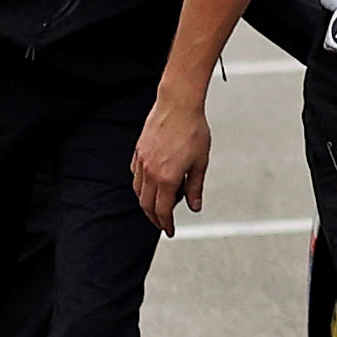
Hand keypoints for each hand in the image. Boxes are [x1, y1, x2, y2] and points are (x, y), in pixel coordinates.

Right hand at [128, 99, 210, 232]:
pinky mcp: (138, 152)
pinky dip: (141, 185)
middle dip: (154, 218)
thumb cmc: (193, 130)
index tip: (169, 231)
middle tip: (162, 224)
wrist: (178, 105)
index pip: (162, 210)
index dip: (165, 224)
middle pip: (147, 204)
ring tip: (157, 206)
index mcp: (167, 178)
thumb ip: (195, 187)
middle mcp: (150, 173)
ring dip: (146, 202)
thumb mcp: (200, 162)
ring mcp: (141, 162)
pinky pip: (135, 175)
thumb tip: (194, 207)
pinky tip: (150, 184)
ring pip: (139, 191)